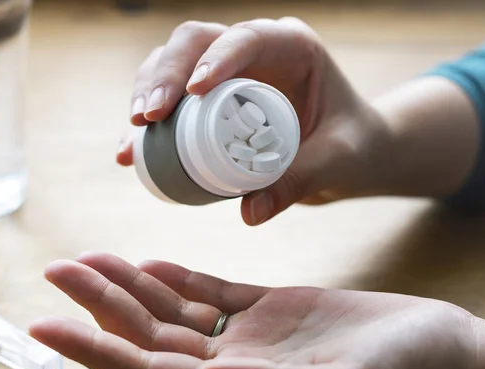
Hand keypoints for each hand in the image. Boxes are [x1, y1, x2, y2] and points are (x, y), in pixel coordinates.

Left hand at [31, 252, 475, 368]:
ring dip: (132, 288)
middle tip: (57, 271)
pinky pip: (213, 294)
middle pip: (152, 338)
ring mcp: (253, 339)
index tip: (48, 327)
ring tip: (89, 261)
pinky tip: (152, 264)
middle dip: (101, 308)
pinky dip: (179, 279)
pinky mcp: (273, 311)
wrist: (439, 351)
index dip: (98, 352)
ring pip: (176, 313)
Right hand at [117, 18, 391, 224]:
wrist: (350, 154)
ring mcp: (230, 73)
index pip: (246, 38)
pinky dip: (152, 126)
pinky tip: (132, 153)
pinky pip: (174, 103)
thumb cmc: (353, 148)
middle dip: (164, 75)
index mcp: (292, 47)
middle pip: (194, 43)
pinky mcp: (214, 101)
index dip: (214, 58)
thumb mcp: (336, 163)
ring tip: (132, 141)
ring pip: (173, 66)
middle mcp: (255, 51)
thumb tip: (249, 213)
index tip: (192, 93)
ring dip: (146, 96)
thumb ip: (300, 181)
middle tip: (146, 117)